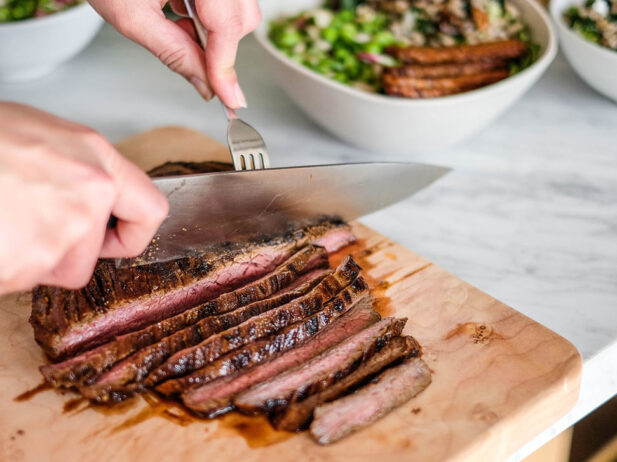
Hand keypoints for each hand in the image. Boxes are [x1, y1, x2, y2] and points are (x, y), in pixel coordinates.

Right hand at [0, 103, 167, 292]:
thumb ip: (81, 170)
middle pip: (89, 257)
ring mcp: (57, 233)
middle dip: (60, 253)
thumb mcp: (42, 136)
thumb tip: (98, 198)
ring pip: (51, 271)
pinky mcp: (26, 263)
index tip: (113, 236)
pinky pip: (18, 280)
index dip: (131, 232)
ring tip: (1, 220)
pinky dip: (4, 266)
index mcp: (97, 161)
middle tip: (23, 222)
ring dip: (26, 258)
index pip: (151, 210)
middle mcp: (88, 197)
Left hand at [88, 0, 261, 108]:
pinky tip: (184, 14)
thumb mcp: (132, 16)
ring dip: (216, 33)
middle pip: (242, 18)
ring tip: (179, 25)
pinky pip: (229, 4)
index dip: (224, 65)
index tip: (228, 98)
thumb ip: (173, 53)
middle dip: (222, 47)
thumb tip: (205, 85)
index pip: (226, 25)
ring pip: (241, 12)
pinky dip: (210, 19)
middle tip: (191, 57)